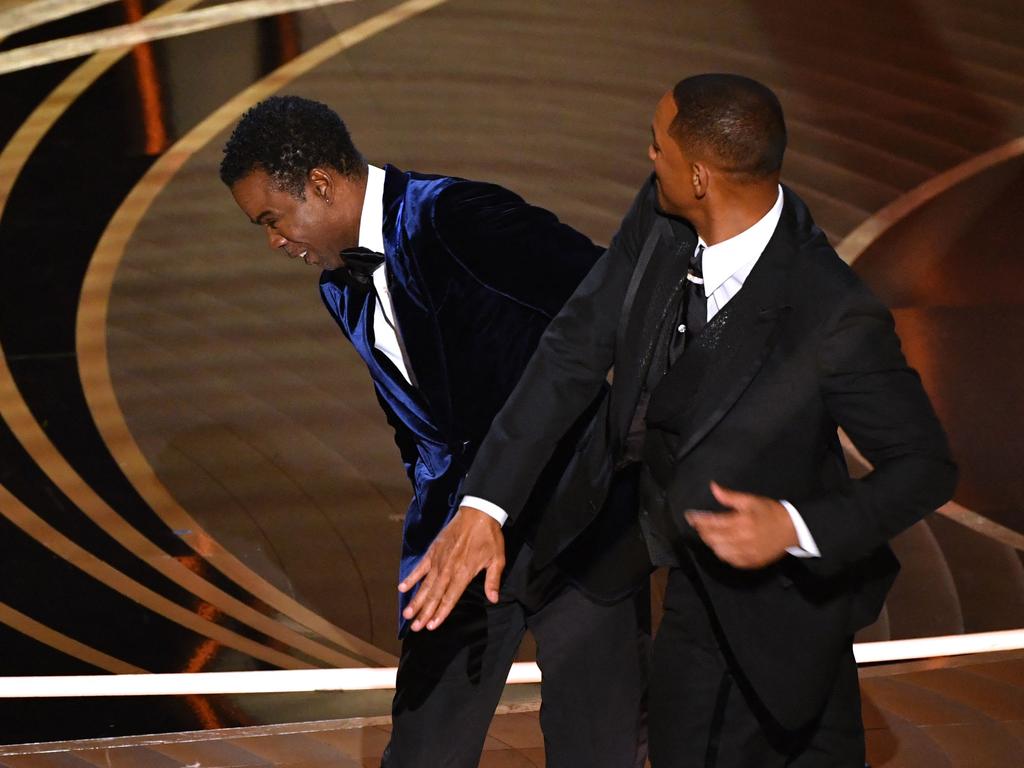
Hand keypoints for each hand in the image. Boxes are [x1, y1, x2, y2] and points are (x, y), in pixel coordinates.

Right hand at [398, 506, 504, 630]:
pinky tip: (402, 588)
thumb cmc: (489, 537)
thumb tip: (493, 599)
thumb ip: (492, 580)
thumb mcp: (497, 559)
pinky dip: (411, 578)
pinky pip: (420, 567)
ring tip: (407, 614)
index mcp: (464, 573)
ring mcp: (438, 560)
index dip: (441, 613)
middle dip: (424, 612)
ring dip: (416, 600)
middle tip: (415, 627)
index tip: (431, 626)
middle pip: (434, 595)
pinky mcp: (433, 551)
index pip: (450, 598)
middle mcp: (448, 569)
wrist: (478, 513)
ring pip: (425, 585)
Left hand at [684, 482, 797, 568]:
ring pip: (719, 551)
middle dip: (702, 531)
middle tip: (698, 525)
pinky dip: (722, 553)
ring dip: (711, 543)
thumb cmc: (771, 513)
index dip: (698, 520)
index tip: (690, 516)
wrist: (793, 530)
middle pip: (713, 538)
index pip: (712, 523)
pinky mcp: (751, 562)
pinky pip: (730, 561)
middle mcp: (742, 539)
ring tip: (708, 534)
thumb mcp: (751, 500)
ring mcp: (747, 553)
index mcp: (741, 522)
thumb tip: (713, 487)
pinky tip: (720, 546)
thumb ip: (730, 496)